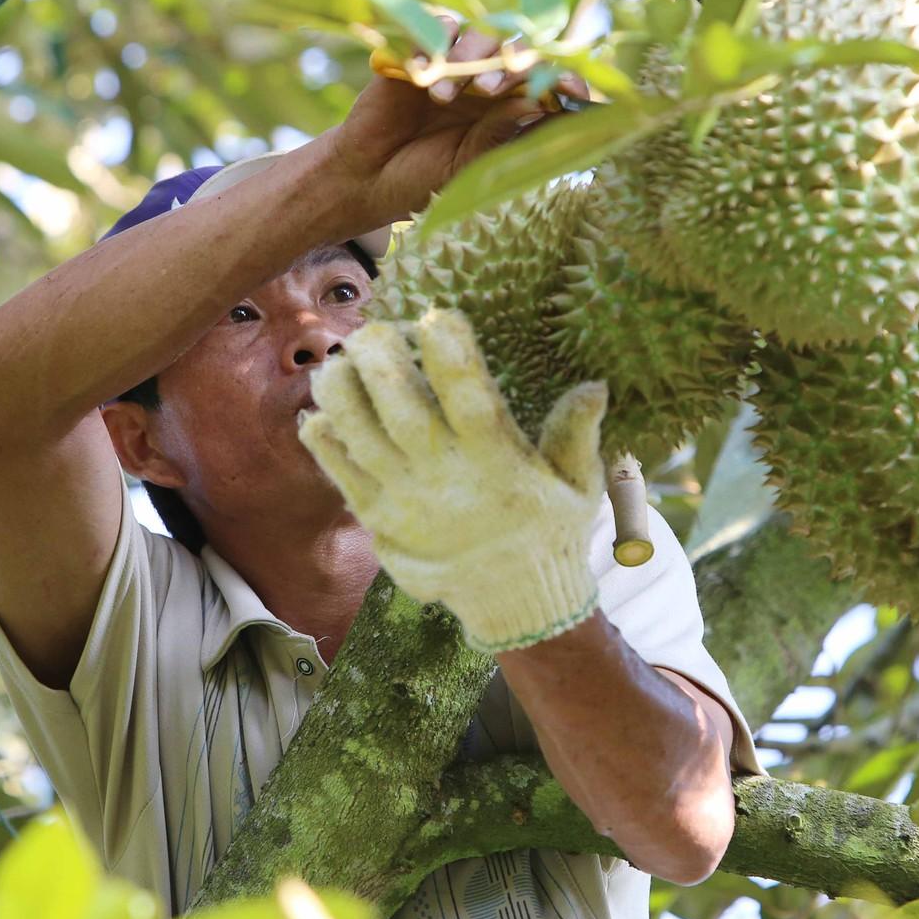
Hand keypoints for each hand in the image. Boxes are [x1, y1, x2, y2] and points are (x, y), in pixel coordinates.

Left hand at [296, 309, 607, 653]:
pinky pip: (337, 470)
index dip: (451, 352)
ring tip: (343, 359)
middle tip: (377, 328)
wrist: (510, 604)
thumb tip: (596, 385)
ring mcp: (404, 498)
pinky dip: (323, 435)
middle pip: (399, 407)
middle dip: (379, 356)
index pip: (470, 397)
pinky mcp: (377, 517)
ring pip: (357, 432)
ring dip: (341, 387)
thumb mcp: (579, 486)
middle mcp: (445, 477)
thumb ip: (577, 433)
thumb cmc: (548, 532)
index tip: (438, 314)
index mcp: (498, 461)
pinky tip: (323, 409)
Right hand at [321, 16, 591, 230]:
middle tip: (490, 91)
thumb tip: (537, 105)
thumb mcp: (466, 165)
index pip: (547, 84)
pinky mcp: (420, 49)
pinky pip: (437, 26)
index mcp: (510, 109)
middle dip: (511, 64)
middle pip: (517, 50)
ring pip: (480, 32)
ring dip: (470, 56)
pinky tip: (422, 75)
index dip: (563, 82)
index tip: (571, 91)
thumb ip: (499, 135)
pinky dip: (433, 43)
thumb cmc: (421, 179)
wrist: (365, 178)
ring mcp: (455, 63)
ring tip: (447, 96)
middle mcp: (489, 80)